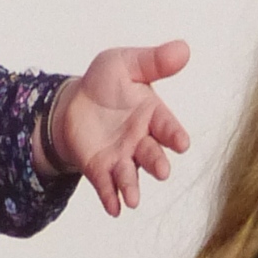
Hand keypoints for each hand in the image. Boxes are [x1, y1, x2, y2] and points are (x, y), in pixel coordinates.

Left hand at [42, 41, 191, 215]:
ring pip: (130, 174)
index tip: (181, 143)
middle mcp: (141, 140)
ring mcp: (122, 157)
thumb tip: (183, 49)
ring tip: (133, 199)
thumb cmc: (105, 83)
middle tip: (162, 171)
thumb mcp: (124, 64)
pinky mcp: (101, 170)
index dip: (174, 134)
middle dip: (157, 162)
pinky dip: (111, 198)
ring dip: (132, 187)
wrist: (74, 103)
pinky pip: (107, 185)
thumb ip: (153, 61)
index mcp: (151, 114)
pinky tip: (114, 209)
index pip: (166, 125)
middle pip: (152, 154)